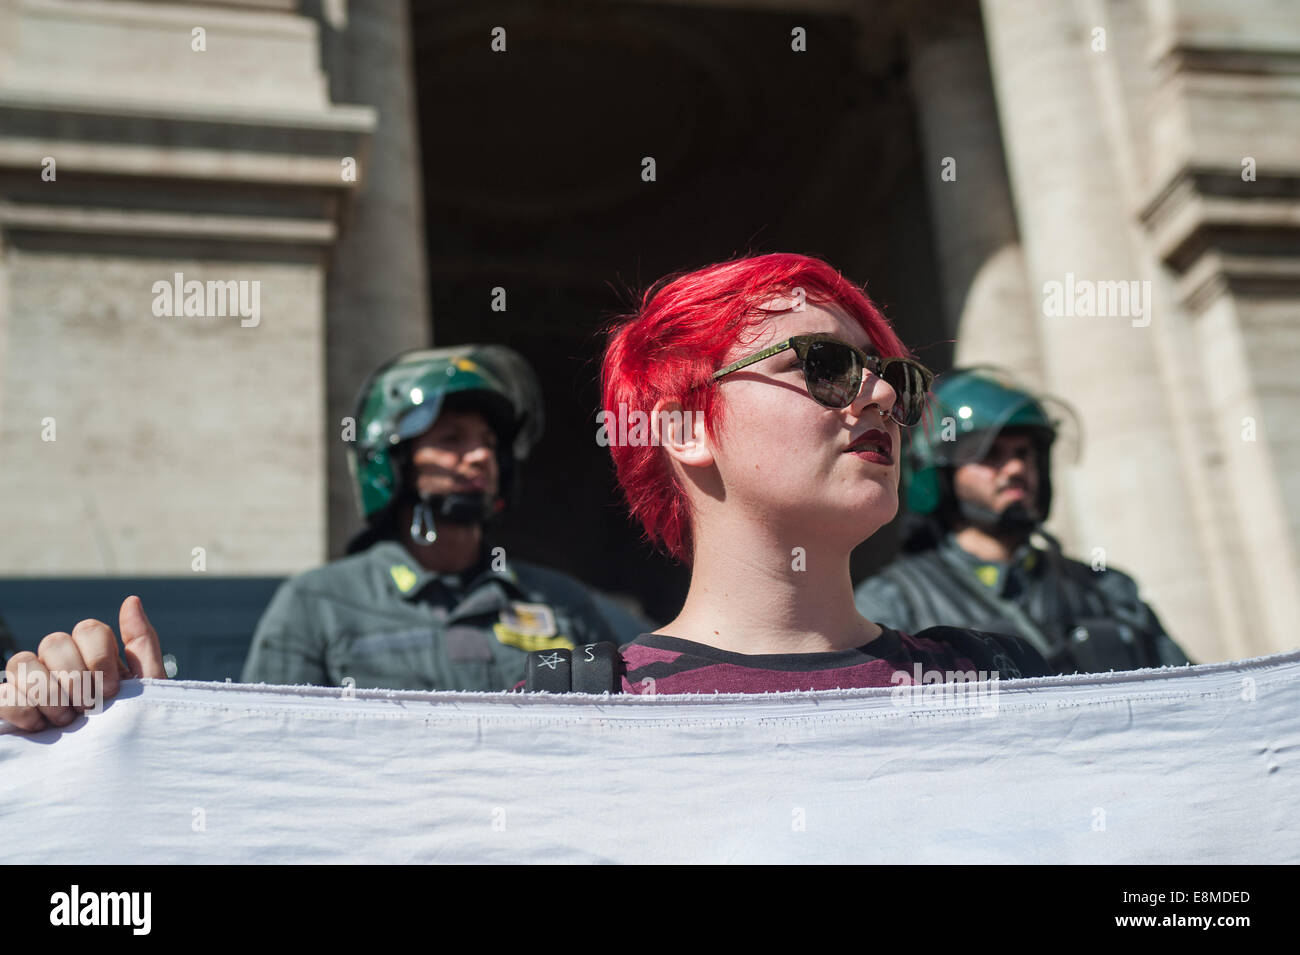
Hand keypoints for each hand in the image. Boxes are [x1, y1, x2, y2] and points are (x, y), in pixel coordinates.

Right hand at [0, 596, 165, 731]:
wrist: (115, 771)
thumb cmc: (132, 728)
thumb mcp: (148, 688)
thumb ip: (141, 644)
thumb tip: (131, 599)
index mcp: (95, 655)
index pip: (88, 628)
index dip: (100, 657)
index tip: (113, 692)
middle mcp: (60, 664)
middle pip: (53, 642)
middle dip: (74, 677)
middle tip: (89, 709)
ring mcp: (32, 685)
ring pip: (21, 662)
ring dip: (47, 693)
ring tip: (66, 721)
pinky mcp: (11, 708)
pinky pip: (0, 693)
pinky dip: (20, 708)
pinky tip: (40, 726)